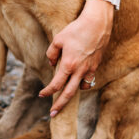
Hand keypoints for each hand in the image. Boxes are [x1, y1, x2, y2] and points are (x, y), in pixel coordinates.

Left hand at [39, 0, 113, 116]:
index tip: (42, 95)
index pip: (56, 84)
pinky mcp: (96, 64)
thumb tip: (52, 64)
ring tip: (66, 94)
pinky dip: (84, 83)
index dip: (48, 91)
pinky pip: (90, 79)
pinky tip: (79, 80)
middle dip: (60, 105)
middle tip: (53, 114)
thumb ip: (52, 54)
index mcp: (68, 65)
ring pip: (81, 87)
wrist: (97, 24)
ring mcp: (90, 68)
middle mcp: (80, 70)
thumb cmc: (76, 29)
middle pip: (69, 93)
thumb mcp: (58, 39)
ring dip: (73, 92)